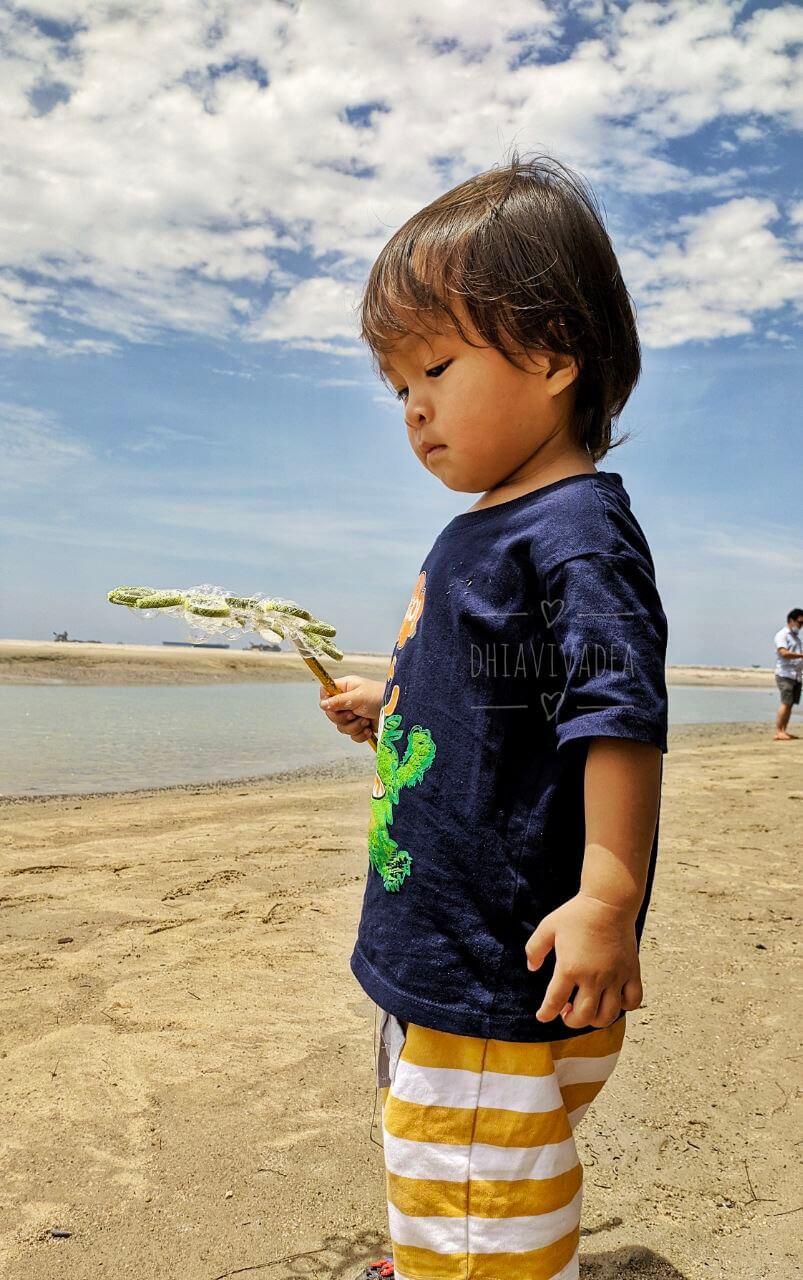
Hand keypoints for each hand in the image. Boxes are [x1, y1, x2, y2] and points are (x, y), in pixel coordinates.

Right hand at [319, 676, 384, 744]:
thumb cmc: (379, 697)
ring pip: (341, 727)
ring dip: (354, 727)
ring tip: (365, 721)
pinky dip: (359, 734)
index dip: (326, 701)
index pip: (325, 693)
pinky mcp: (361, 726)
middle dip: (343, 718)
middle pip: (331, 714)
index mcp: (345, 688)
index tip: (334, 706)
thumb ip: (339, 701)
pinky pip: (351, 735)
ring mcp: (353, 714)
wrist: (398, 711)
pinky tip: (368, 729)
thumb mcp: (358, 697)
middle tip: (355, 714)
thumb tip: (322, 704)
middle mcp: (347, 700)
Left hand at [525, 892, 642, 1028]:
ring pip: (608, 1015)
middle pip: (583, 1016)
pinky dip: (624, 1007)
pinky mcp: (631, 972)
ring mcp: (615, 977)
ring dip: (595, 1019)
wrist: (608, 902)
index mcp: (570, 968)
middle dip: (571, 1021)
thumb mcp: (547, 927)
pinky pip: (633, 1000)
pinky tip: (614, 999)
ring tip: (588, 1009)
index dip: (546, 1013)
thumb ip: (534, 949)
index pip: (554, 1002)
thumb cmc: (577, 914)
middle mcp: (593, 977)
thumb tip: (532, 968)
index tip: (542, 1016)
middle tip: (566, 1012)